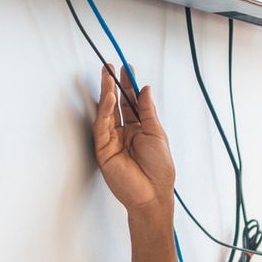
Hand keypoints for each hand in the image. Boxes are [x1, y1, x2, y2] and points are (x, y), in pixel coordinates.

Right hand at [92, 66, 175, 219]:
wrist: (153, 194)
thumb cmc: (159, 169)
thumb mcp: (157, 134)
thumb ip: (147, 111)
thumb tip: (144, 89)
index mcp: (139, 129)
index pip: (131, 103)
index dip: (128, 86)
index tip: (127, 69)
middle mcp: (124, 133)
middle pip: (116, 105)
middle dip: (113, 85)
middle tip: (110, 67)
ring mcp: (112, 141)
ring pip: (107, 113)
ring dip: (107, 94)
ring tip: (108, 76)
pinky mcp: (103, 150)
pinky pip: (102, 127)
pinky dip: (105, 111)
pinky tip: (109, 98)